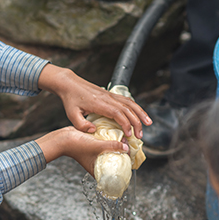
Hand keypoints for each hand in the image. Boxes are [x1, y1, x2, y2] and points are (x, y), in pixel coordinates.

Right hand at [35, 126, 128, 174]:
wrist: (63, 138)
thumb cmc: (77, 146)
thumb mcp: (97, 146)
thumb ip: (112, 146)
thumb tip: (126, 147)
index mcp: (97, 170)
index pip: (114, 174)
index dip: (123, 169)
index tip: (131, 161)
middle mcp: (97, 164)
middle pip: (114, 162)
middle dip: (122, 156)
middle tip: (130, 149)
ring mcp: (95, 156)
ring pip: (110, 153)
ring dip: (117, 147)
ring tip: (124, 141)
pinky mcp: (93, 147)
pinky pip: (105, 146)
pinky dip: (111, 142)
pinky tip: (117, 136)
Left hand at [37, 65, 151, 138]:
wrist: (70, 84)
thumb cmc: (70, 99)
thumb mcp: (71, 114)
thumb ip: (81, 125)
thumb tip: (94, 131)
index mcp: (100, 104)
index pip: (118, 113)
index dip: (126, 124)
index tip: (128, 135)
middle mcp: (108, 98)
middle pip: (128, 109)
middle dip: (137, 122)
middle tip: (140, 135)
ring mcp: (111, 95)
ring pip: (130, 103)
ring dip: (141, 113)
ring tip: (149, 123)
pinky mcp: (111, 94)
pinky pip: (127, 100)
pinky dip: (136, 107)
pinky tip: (140, 114)